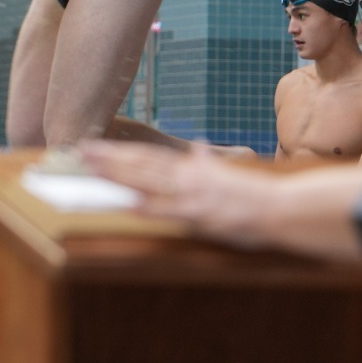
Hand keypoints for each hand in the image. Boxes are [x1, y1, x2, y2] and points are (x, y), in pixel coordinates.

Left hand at [79, 140, 270, 249]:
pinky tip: (127, 203)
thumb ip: (209, 160)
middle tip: (81, 152)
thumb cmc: (254, 193)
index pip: (148, 156)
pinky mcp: (201, 215)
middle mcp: (188, 177)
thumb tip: (198, 147)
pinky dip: (146, 207)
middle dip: (110, 159)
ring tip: (92, 169)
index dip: (120, 152)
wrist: (280, 206)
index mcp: (192, 168)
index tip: (97, 147)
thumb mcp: (227, 171)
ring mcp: (192, 195)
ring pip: (148, 182)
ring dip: (119, 175)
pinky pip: (168, 211)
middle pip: (141, 164)